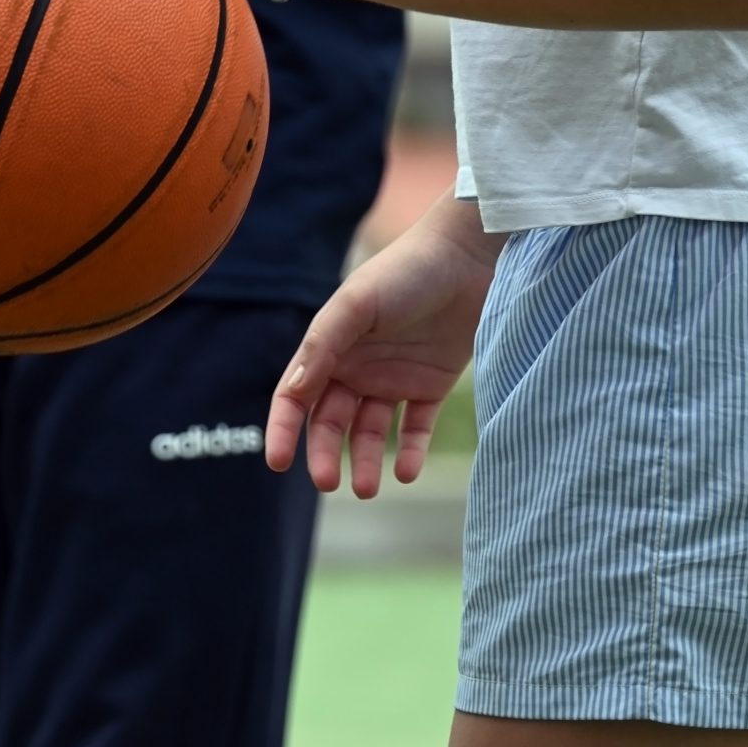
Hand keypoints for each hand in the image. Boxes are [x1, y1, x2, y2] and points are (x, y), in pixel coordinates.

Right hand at [265, 194, 499, 497]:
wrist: (470, 258)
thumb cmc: (407, 271)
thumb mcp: (358, 304)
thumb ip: (323, 346)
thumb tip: (293, 392)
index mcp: (332, 346)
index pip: (297, 395)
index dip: (284, 428)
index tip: (277, 463)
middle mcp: (358, 366)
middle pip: (331, 422)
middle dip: (325, 453)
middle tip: (329, 483)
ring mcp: (394, 378)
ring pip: (370, 432)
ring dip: (364, 461)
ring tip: (368, 488)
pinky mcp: (431, 385)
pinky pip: (414, 428)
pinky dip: (409, 452)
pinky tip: (405, 471)